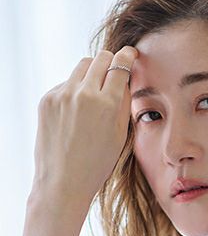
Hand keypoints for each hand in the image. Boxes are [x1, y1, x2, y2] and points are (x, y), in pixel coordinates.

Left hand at [30, 46, 138, 208]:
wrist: (64, 181)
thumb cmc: (97, 165)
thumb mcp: (120, 136)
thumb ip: (123, 104)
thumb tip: (124, 79)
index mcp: (107, 104)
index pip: (120, 65)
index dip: (127, 56)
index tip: (130, 54)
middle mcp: (83, 94)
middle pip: (100, 59)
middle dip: (110, 61)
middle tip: (114, 70)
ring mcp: (62, 95)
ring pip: (81, 68)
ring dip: (91, 74)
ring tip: (95, 95)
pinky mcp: (48, 99)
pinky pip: (66, 84)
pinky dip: (75, 91)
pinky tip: (77, 114)